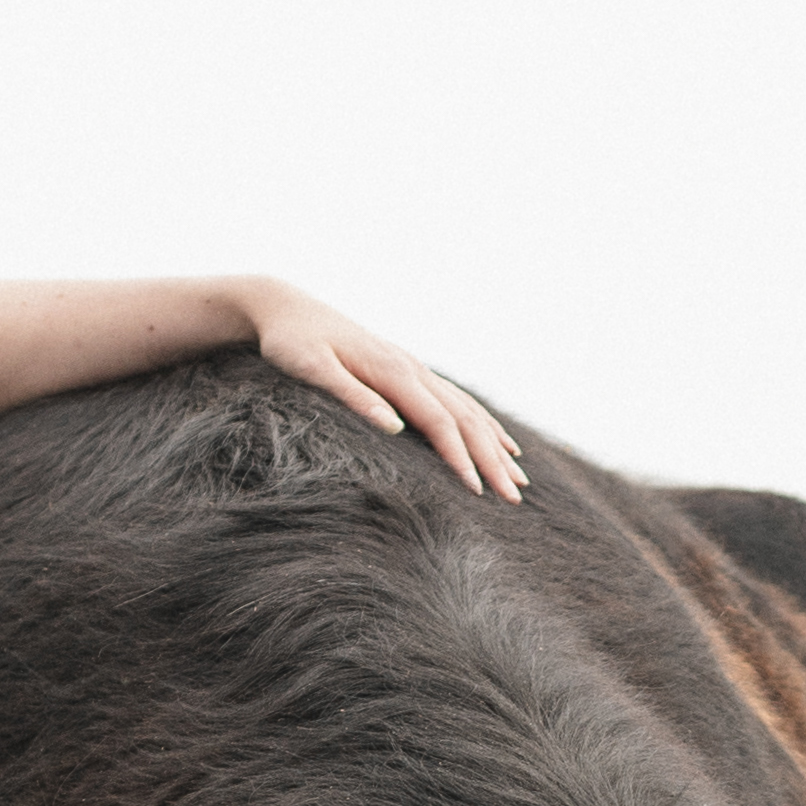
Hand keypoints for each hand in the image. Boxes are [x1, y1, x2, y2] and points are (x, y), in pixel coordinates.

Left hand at [233, 282, 527, 503]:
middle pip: (464, 419)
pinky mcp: (409, 372)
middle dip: (492, 460)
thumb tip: (394, 428)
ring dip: (496, 446)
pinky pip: (458, 402)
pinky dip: (485, 425)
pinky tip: (500, 442)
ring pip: (468, 410)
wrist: (286, 307)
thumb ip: (353, 397)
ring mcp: (414, 369)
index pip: (438, 421)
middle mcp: (412, 369)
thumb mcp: (312, 369)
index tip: (477, 491)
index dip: (460, 457)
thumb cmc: (291, 342)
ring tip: (519, 479)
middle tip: (514, 499)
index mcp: (393, 372)